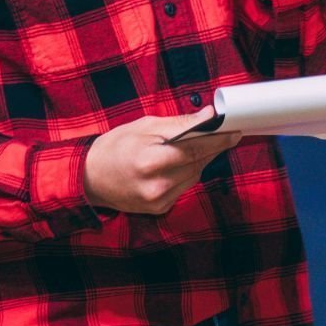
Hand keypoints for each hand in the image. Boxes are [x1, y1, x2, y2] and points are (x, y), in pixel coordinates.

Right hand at [82, 107, 240, 214]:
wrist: (90, 178)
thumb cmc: (115, 147)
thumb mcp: (144, 127)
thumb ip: (179, 124)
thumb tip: (207, 117)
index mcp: (151, 160)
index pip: (196, 148)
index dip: (219, 139)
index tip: (235, 130)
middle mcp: (158, 185)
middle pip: (199, 162)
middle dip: (213, 146)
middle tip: (225, 133)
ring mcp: (159, 200)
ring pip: (195, 175)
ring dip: (200, 160)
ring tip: (195, 146)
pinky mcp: (161, 208)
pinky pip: (185, 187)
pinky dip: (187, 173)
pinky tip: (178, 163)